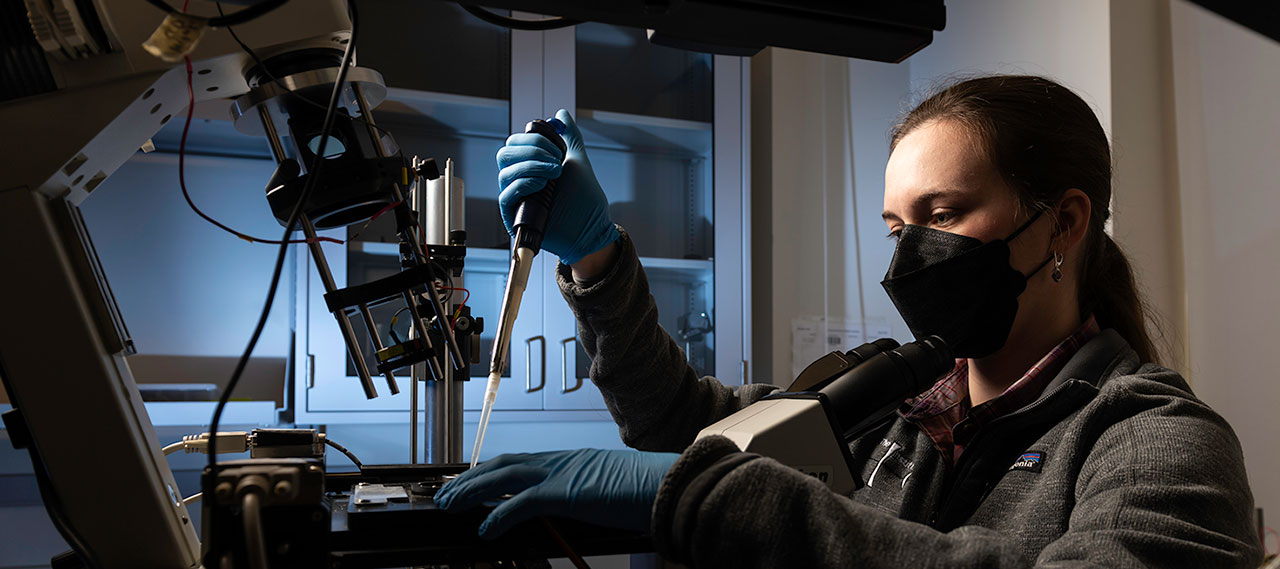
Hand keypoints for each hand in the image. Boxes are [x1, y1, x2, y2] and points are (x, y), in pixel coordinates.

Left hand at [434, 448, 677, 538]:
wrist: (667, 484)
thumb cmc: (646, 490)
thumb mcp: (608, 490)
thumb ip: (586, 495)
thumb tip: (579, 508)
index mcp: (569, 460)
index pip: (519, 462)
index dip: (489, 471)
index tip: (469, 481)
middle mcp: (560, 460)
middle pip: (502, 464)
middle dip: (469, 479)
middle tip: (446, 495)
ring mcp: (561, 473)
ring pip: (502, 476)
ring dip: (471, 491)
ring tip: (450, 506)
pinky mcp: (564, 492)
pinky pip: (521, 503)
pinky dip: (498, 516)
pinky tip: (484, 529)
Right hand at [497, 109, 619, 265]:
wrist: (591, 229)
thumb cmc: (585, 200)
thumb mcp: (579, 160)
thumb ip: (569, 136)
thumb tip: (561, 114)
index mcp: (531, 166)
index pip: (515, 142)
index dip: (534, 139)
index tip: (558, 149)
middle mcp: (520, 180)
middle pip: (505, 153)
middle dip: (532, 151)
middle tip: (557, 162)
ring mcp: (517, 197)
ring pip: (505, 171)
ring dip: (532, 166)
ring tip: (555, 174)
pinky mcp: (514, 215)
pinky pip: (506, 194)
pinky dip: (524, 183)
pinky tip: (542, 185)